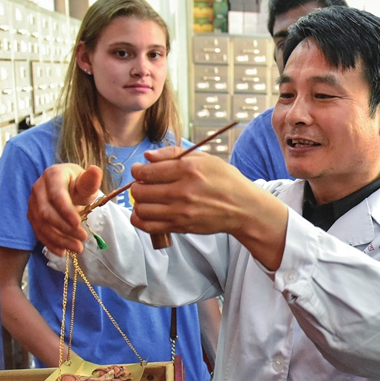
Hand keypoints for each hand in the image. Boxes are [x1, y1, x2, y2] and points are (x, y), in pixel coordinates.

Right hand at [28, 163, 100, 254]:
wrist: (67, 188)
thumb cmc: (78, 184)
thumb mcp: (86, 182)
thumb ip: (90, 181)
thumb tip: (95, 170)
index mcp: (52, 175)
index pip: (56, 195)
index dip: (66, 210)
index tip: (78, 223)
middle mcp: (38, 188)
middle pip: (46, 212)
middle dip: (65, 228)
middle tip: (83, 239)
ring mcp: (32, 203)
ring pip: (42, 225)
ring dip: (59, 239)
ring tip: (78, 248)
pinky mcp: (32, 216)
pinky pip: (38, 232)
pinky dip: (50, 243)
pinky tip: (63, 252)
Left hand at [127, 147, 257, 235]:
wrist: (242, 208)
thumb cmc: (224, 181)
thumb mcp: (204, 158)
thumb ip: (173, 154)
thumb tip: (147, 157)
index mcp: (187, 169)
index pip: (147, 171)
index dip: (138, 170)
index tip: (140, 171)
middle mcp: (182, 191)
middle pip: (140, 191)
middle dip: (137, 186)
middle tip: (144, 185)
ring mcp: (181, 212)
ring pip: (141, 209)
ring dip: (139, 203)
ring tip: (147, 198)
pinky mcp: (181, 227)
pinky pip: (149, 226)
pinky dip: (140, 220)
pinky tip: (145, 213)